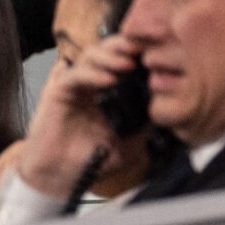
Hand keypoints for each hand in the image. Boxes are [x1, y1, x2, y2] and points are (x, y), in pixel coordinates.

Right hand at [15, 34, 141, 202]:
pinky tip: (108, 81)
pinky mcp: (57, 92)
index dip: (137, 53)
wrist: (64, 179)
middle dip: (124, 46)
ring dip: (109, 57)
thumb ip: (146, 126)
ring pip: (89, 57)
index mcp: (107, 91)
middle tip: (142, 50)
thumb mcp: (130, 144)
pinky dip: (91, 74)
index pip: (122, 60)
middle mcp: (90, 84)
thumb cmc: (93, 161)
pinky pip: (74, 75)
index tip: (156, 54)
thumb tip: (167, 110)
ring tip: (127, 64)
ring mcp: (74, 87)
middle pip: (106, 50)